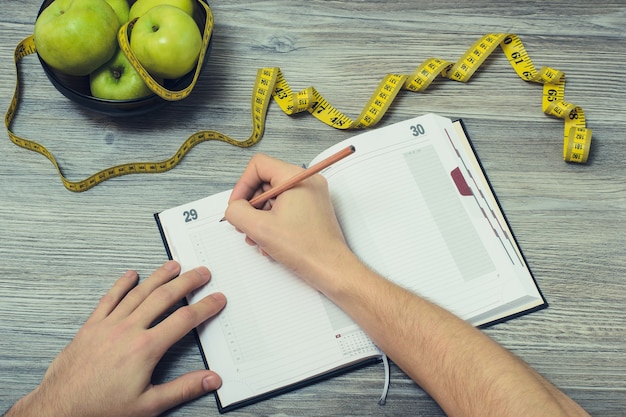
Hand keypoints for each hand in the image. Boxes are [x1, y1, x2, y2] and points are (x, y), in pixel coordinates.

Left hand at [6, 261, 225, 416]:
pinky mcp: (91, 326)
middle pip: (164, 297)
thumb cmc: (101, 408)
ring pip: (139, 293)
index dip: (205, 307)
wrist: (61, 409)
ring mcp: (108, 325)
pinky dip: (122, 285)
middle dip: (187, 282)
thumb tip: (211, 379)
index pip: (184, 320)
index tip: (217, 299)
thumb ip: (183, 388)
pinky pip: (109, 299)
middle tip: (202, 273)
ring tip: (174, 266)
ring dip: (159, 277)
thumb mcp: (149, 405)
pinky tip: (131, 275)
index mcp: (146, 349)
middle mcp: (128, 330)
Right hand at [224, 153, 353, 293]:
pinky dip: (273, 223)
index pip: (259, 165)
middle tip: (246, 224)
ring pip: (273, 198)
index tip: (238, 205)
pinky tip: (270, 242)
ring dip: (260, 218)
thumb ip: (237, 212)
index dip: (242, 185)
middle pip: (265, 182)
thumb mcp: (260, 228)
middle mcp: (307, 182)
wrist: (330, 269)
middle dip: (251, 205)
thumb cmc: (307, 249)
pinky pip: (284, 208)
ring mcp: (311, 196)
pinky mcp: (312, 210)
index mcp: (297, 178)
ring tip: (258, 238)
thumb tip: (234, 208)